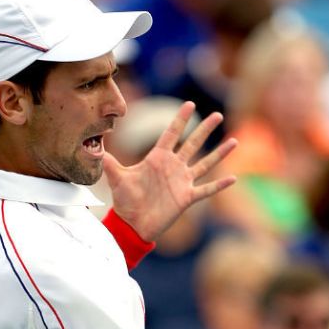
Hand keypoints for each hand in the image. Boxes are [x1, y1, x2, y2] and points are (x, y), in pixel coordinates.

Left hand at [104, 101, 237, 241]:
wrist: (132, 224)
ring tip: (234, 141)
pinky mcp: (187, 198)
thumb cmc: (125, 200)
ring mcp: (182, 182)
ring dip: (219, 153)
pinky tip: (233, 178)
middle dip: (205, 129)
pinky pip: (206, 190)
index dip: (180, 119)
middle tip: (218, 115)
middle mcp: (173, 167)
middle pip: (193, 144)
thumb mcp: (117, 178)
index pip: (171, 134)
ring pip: (205, 164)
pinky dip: (219, 185)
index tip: (190, 104)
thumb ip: (108, 162)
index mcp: (158, 158)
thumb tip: (94, 147)